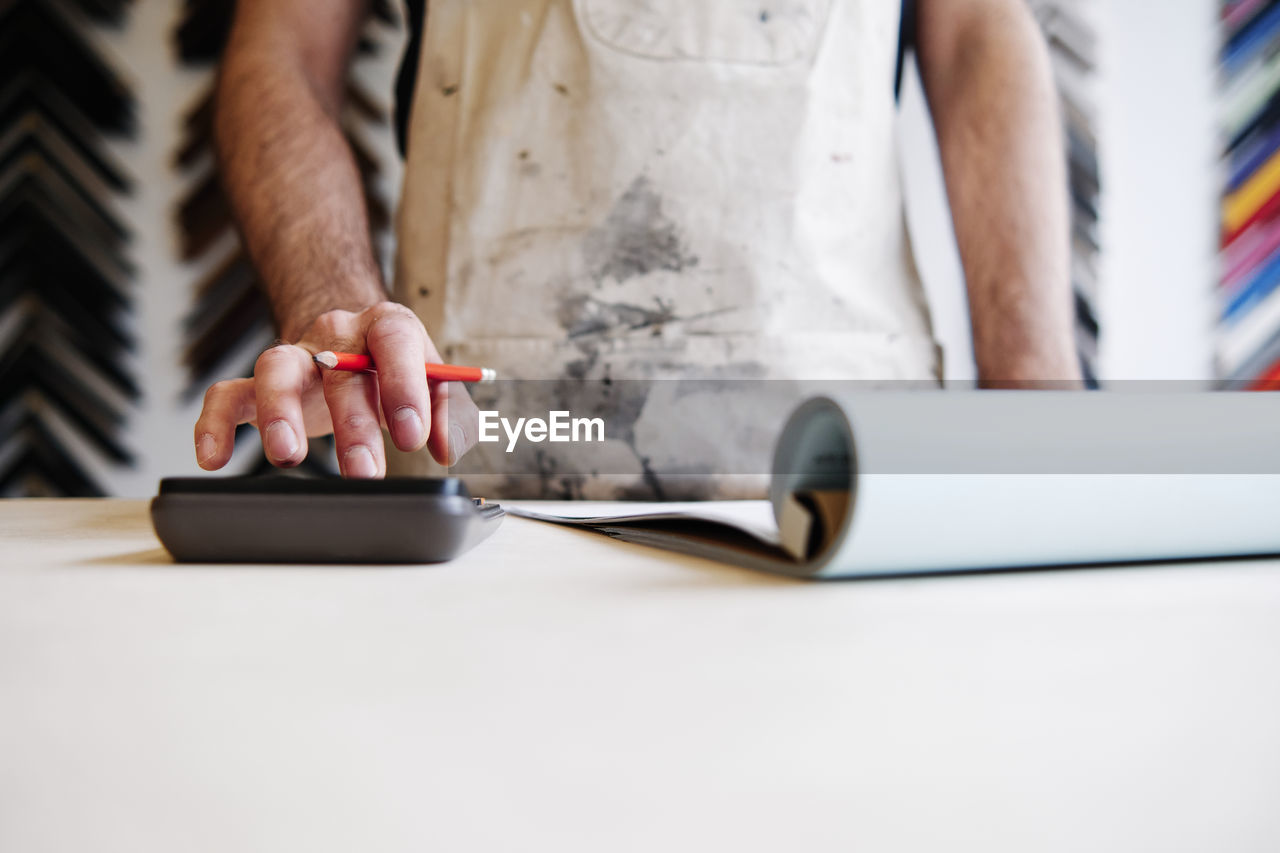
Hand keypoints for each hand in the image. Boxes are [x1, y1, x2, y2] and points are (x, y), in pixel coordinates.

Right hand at [194, 302, 478, 476]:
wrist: (349, 341)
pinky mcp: (259, 386)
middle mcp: (337, 335)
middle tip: (365, 471)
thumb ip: (447, 412)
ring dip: (281, 413)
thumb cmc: (393, 367)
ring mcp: (295, 357)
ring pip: (275, 369)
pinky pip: (226, 396)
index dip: (404, 385)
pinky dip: (213, 424)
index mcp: (386, 327)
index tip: (413, 436)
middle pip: (340, 369)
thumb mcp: (432, 382)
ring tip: (288, 456)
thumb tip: (444, 447)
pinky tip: (213, 458)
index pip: (395, 341)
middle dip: (353, 424)